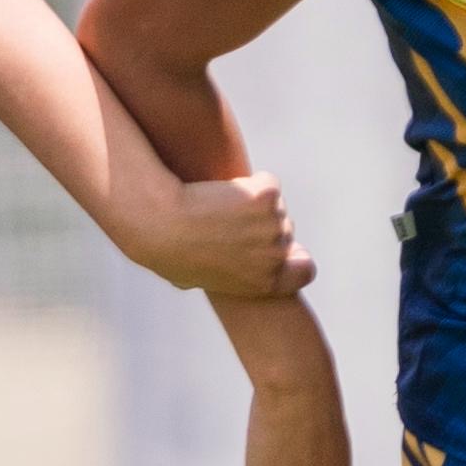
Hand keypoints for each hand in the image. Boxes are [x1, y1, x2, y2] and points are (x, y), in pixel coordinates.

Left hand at [125, 170, 315, 302]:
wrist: (162, 224)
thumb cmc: (168, 252)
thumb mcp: (196, 277)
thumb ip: (222, 275)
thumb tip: (223, 270)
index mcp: (264, 283)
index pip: (303, 271)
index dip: (295, 258)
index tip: (286, 249)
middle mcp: (275, 256)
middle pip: (284, 230)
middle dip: (263, 223)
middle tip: (227, 220)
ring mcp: (274, 224)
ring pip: (275, 204)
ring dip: (254, 200)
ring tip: (218, 207)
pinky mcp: (267, 196)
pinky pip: (267, 183)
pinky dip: (250, 182)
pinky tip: (223, 190)